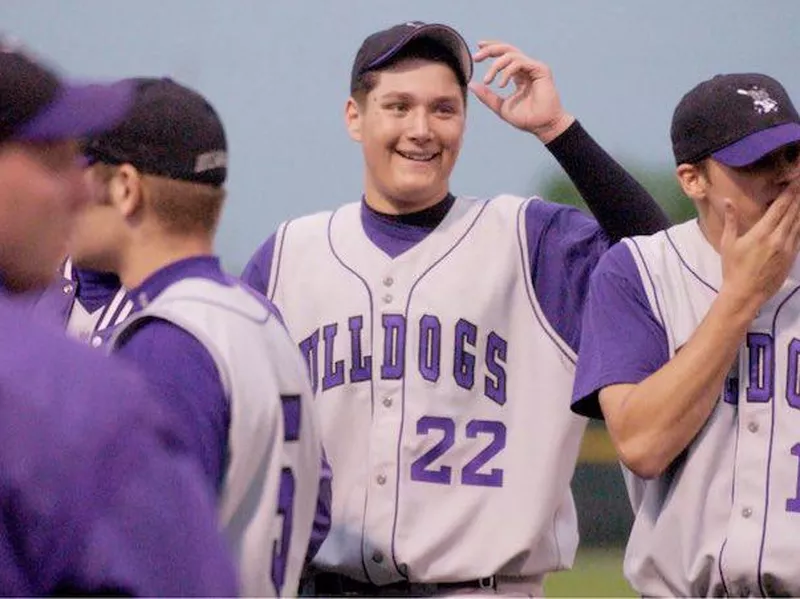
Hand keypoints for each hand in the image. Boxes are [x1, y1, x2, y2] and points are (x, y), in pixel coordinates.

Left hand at [469, 40, 574, 142]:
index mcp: (518, 75)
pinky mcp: (540, 70)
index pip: (504, 55)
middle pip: (507, 49)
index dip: (491, 48)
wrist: (542, 126)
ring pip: (511, 55)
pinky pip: (519, 63)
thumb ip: (487, 96)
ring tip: (488, 81)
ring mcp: (534, 68)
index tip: (478, 47)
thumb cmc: (525, 118)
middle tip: (476, 57)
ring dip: (495, 66)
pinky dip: (507, 72)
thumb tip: (471, 84)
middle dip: (490, 50)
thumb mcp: (500, 106)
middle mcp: (526, 68)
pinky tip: (501, 85)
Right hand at [719, 180, 799, 310]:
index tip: (795, 181)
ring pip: (799, 223)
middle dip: (798, 197)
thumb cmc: (733, 268)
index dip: (789, 192)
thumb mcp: (728, 243)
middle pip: (793, 212)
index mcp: (762, 233)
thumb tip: (727, 200)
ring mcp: (788, 248)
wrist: (746, 293)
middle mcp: (779, 238)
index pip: (780, 207)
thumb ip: (731, 220)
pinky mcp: (793, 257)